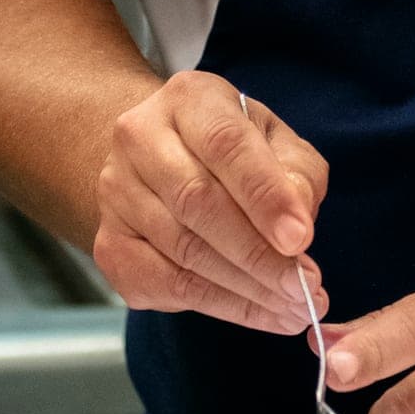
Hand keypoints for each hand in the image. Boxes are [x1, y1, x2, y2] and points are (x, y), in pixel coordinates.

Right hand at [93, 73, 329, 332]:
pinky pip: (165, 285)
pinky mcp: (110, 245)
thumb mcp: (278, 143)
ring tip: (294, 309)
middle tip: (304, 289)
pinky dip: (219, 306)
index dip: (265, 195)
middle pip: (197, 202)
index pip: (225, 144)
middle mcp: (139, 138)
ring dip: (246, 289)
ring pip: (182, 251)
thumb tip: (297, 228)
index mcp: (189, 99)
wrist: (162, 161)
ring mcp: (116, 193)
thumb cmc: (235, 151)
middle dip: (259, 255)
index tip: (301, 239)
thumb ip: (296, 176)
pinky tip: (260, 314)